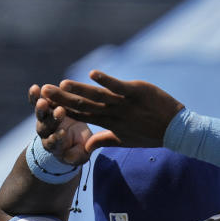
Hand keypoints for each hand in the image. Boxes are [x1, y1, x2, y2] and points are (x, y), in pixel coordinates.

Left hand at [29, 84, 91, 165]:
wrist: (74, 134)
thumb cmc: (80, 146)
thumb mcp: (82, 154)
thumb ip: (78, 156)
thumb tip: (69, 158)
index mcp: (57, 146)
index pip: (55, 143)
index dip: (57, 138)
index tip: (63, 133)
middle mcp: (47, 134)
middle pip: (46, 127)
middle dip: (52, 119)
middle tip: (60, 112)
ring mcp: (44, 120)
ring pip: (41, 114)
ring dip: (41, 108)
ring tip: (43, 101)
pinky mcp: (44, 108)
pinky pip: (36, 102)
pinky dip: (34, 96)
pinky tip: (35, 88)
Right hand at [40, 71, 184, 152]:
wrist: (176, 130)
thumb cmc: (150, 135)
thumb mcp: (125, 141)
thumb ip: (104, 141)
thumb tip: (86, 147)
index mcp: (109, 124)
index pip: (81, 116)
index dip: (62, 110)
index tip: (45, 104)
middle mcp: (113, 114)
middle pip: (84, 106)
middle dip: (63, 99)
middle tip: (44, 90)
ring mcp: (124, 103)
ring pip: (98, 97)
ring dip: (80, 90)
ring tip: (62, 84)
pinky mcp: (136, 92)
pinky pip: (118, 86)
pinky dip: (106, 80)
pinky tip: (92, 74)